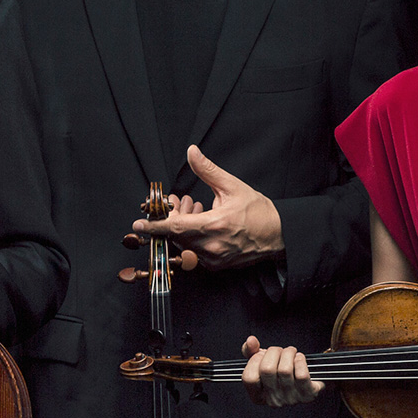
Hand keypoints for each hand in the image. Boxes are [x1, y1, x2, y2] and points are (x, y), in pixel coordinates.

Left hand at [133, 145, 281, 269]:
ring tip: (194, 210)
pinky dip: (191, 239)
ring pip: (184, 245)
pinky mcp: (217, 265)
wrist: (278, 234)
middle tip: (176, 204)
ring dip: (182, 229)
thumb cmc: (257, 210)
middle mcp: (212, 246)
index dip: (154, 226)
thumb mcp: (231, 186)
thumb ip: (207, 170)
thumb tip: (192, 152)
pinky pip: (194, 253)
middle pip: (176, 236)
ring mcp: (214, 258)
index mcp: (214, 225)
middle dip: (171, 220)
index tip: (138, 224)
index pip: (175, 228)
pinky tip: (201, 224)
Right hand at [240, 335, 320, 406]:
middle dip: (273, 352)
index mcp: (258, 395)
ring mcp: (290, 399)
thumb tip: (251, 341)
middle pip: (267, 370)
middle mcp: (273, 400)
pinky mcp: (307, 395)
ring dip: (289, 353)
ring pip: (285, 370)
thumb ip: (251, 351)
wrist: (306, 382)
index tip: (261, 355)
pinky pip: (302, 375)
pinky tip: (299, 359)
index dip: (254, 361)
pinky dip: (301, 361)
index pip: (249, 378)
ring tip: (291, 353)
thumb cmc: (280, 372)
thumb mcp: (262, 362)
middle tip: (279, 351)